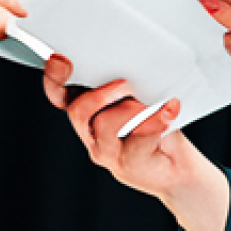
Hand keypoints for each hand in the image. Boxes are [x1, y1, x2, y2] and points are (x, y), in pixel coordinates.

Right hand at [43, 56, 228, 230]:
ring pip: (106, 123)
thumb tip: (131, 63)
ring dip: (131, 108)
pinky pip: (139, 139)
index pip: (59, 95)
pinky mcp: (129, 164)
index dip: (54, 78)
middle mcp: (91, 133)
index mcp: (88, 112)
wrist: (176, 169)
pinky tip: (169, 111)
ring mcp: (107, 152)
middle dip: (98, 93)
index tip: (61, 60)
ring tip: (153, 103)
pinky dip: (156, 120)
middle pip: (77, 111)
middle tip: (123, 83)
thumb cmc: (155, 127)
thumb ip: (124, 84)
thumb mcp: (137, 99)